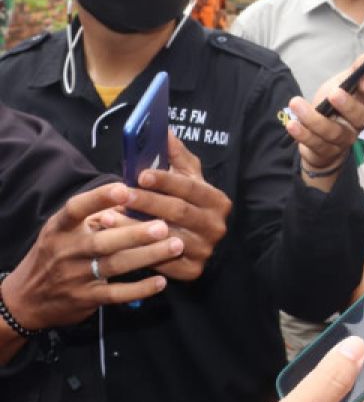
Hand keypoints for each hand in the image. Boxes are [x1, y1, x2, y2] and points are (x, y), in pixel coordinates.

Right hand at [2, 183, 180, 330]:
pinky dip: (140, 289)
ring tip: (176, 245)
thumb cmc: (55, 253)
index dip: (99, 198)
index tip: (124, 189)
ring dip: (148, 256)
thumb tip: (132, 192)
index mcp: (60, 228)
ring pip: (115, 265)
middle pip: (103, 241)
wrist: (26, 299)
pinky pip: (117, 294)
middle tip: (163, 225)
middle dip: (134, 234)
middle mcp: (67, 251)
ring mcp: (76, 277)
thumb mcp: (63, 230)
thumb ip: (93, 213)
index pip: (76, 209)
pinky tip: (161, 281)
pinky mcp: (86, 299)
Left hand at [124, 133, 231, 280]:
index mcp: (217, 201)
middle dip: (147, 202)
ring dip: (134, 227)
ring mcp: (206, 249)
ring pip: (165, 237)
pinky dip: (138, 251)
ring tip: (108, 217)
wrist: (196, 243)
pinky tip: (117, 242)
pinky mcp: (193, 270)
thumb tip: (165, 131)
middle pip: (178, 211)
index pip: (191, 188)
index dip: (166, 181)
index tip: (140, 174)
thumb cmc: (187, 205)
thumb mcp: (188, 180)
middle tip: (120, 194)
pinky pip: (162, 262)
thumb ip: (177, 157)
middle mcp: (216, 226)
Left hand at [284, 56, 363, 178]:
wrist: (318, 139)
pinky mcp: (325, 152)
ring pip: (332, 132)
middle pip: (358, 118)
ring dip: (313, 119)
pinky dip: (303, 134)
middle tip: (334, 92)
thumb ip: (353, 72)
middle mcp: (356, 125)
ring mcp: (342, 140)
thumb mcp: (340, 85)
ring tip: (295, 103)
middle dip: (347, 105)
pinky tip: (292, 124)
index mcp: (362, 105)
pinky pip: (315, 144)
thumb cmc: (331, 107)